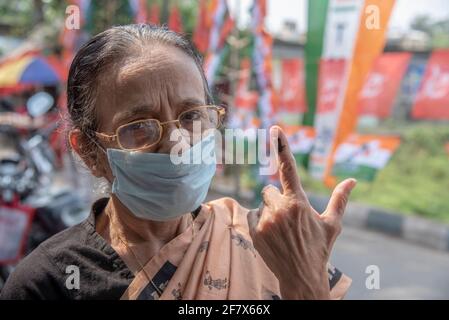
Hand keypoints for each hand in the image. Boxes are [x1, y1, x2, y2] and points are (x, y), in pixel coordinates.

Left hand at [247, 126, 356, 299]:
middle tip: (288, 218)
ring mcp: (265, 220)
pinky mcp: (255, 232)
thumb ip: (340, 200)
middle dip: (277, 199)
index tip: (275, 129)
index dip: (281, 146)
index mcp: (299, 202)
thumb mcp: (332, 225)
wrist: (301, 277)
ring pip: (262, 204)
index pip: (289, 168)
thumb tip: (353, 180)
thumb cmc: (319, 249)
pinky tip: (271, 235)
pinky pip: (253, 216)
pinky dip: (260, 222)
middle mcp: (280, 208)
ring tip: (281, 230)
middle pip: (269, 190)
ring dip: (269, 212)